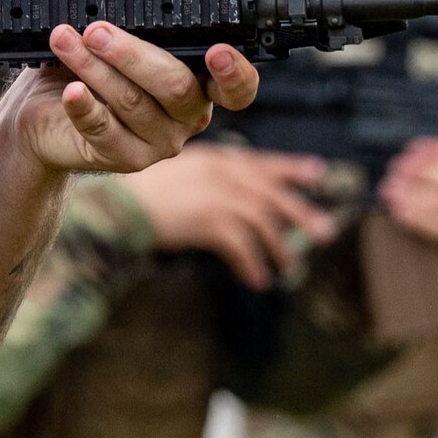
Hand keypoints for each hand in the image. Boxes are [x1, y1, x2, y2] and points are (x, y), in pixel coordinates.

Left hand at [10, 0, 258, 174]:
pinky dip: (85, 107)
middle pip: (175, 86)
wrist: (43, 110)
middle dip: (134, 54)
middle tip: (98, 30)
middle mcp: (187, 113)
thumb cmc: (90, 58)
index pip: (238, 87)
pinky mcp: (123, 157)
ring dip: (95, 68)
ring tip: (66, 40)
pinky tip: (70, 89)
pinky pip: (105, 132)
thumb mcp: (124, 11)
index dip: (235, 72)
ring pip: (134, 104)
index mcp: (200, 78)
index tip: (218, 51)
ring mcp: (158, 140)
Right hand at [124, 144, 336, 289]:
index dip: (289, 167)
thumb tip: (232, 197)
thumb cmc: (135, 196)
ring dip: (279, 246)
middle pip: (269, 191)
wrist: (112, 207)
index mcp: (210, 158)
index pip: (259, 161)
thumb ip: (205, 180)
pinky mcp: (206, 220)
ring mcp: (213, 194)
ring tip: (289, 266)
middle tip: (325, 231)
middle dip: (299, 211)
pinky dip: (253, 264)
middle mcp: (217, 172)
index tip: (317, 173)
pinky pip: (242, 245)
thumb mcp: (174, 176)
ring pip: (261, 220)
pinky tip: (258, 280)